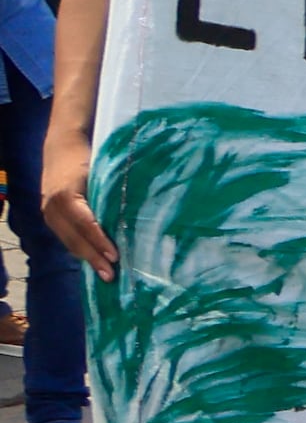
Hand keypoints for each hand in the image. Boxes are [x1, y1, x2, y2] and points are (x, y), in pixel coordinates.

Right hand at [41, 140, 110, 279]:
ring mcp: (48, 213)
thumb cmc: (90, 157)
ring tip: (104, 274)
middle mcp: (52, 207)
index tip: (115, 257)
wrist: (62, 146)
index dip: (99, 241)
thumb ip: (113, 193)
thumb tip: (140, 215)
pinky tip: (94, 260)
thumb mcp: (103, 172)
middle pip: (74, 238)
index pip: (85, 224)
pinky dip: (79, 249)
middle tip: (110, 276)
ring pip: (68, 241)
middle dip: (93, 258)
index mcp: (66, 195)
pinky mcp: (50, 216)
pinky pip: (65, 237)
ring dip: (86, 258)